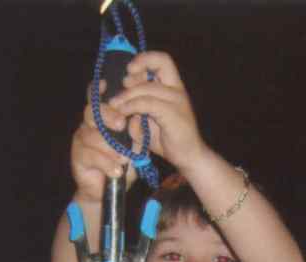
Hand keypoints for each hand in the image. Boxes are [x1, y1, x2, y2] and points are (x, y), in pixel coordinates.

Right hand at [71, 83, 137, 203]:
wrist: (106, 193)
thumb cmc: (120, 166)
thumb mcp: (133, 150)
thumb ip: (136, 135)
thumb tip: (137, 119)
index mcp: (102, 120)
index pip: (96, 99)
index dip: (98, 90)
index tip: (106, 84)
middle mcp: (88, 126)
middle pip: (92, 112)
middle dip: (107, 115)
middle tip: (120, 124)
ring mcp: (81, 140)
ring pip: (92, 135)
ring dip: (110, 147)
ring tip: (123, 160)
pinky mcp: (77, 156)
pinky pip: (90, 155)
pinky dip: (106, 163)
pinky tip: (116, 171)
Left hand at [108, 51, 206, 173]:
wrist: (190, 158)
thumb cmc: (169, 141)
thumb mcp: (148, 122)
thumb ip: (136, 110)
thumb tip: (119, 104)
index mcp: (173, 87)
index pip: (162, 60)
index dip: (145, 59)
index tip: (130, 70)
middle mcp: (177, 90)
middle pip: (159, 63)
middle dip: (135, 73)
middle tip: (121, 88)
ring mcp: (177, 100)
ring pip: (147, 86)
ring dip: (127, 94)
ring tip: (115, 105)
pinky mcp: (173, 113)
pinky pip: (147, 103)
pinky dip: (131, 106)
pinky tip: (124, 113)